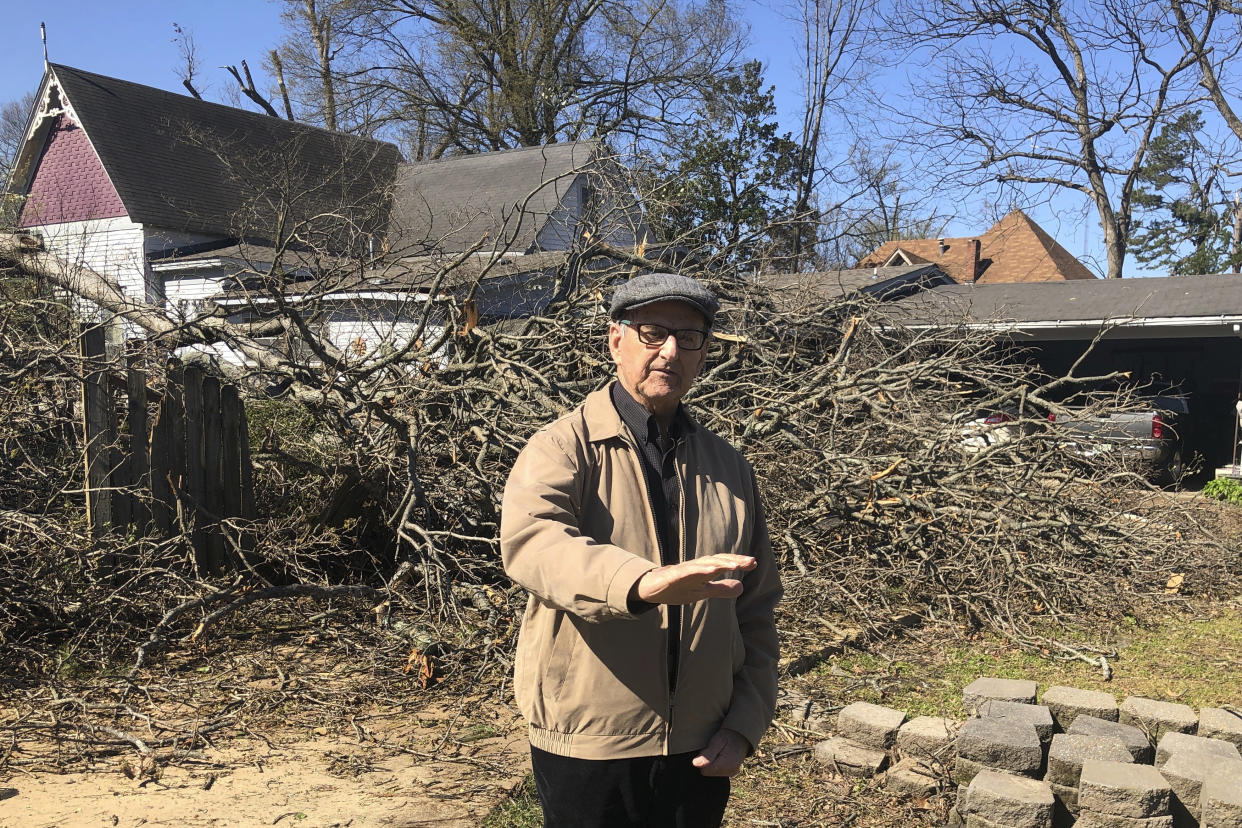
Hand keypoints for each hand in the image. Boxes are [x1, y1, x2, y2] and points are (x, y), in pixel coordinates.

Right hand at [633, 554, 755, 604]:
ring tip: (733, 565)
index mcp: (705, 571)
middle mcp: (696, 568)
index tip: (753, 563)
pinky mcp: (673, 576)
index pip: (724, 564)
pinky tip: (709, 571)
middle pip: (717, 561)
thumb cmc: (678, 587)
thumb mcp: (703, 591)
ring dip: (718, 564)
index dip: (738, 562)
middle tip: (750, 562)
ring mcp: (684, 571)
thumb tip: (741, 587)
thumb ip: (721, 589)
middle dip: (733, 560)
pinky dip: (697, 570)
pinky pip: (686, 572)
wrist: (652, 589)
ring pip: (703, 564)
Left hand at [691, 728, 748, 776]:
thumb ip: (707, 754)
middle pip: (708, 772)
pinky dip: (716, 765)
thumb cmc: (729, 736)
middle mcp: (730, 771)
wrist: (742, 736)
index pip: (705, 770)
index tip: (708, 749)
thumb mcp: (717, 740)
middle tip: (714, 749)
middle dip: (707, 762)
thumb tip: (695, 764)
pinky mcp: (731, 773)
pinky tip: (721, 756)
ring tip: (718, 752)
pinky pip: (717, 772)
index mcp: (727, 764)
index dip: (703, 760)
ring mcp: (732, 773)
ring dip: (711, 763)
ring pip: (711, 772)